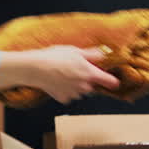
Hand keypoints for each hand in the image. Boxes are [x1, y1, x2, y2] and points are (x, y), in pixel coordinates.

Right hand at [0, 46, 121, 104]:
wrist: (34, 68)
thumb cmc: (54, 57)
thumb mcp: (75, 51)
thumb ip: (92, 54)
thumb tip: (105, 54)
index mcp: (90, 74)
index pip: (110, 82)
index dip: (113, 81)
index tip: (113, 80)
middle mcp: (84, 87)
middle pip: (93, 86)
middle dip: (88, 79)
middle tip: (76, 69)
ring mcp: (74, 94)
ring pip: (80, 91)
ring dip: (76, 85)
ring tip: (64, 74)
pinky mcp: (63, 98)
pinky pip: (69, 95)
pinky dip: (65, 90)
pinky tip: (57, 81)